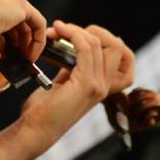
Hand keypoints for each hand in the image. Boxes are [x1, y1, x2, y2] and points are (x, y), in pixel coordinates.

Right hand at [0, 0, 45, 60]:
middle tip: (15, 54)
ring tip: (23, 58)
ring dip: (26, 41)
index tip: (1, 44)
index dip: (1, 29)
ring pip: (25, 20)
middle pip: (11, 15)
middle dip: (15, 37)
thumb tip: (1, 47)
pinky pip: (37, 23)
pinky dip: (37, 40)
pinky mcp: (22, 6)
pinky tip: (31, 55)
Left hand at [16, 21, 129, 154]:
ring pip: (99, 43)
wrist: (35, 130)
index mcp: (104, 85)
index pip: (124, 55)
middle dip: (93, 30)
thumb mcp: (64, 83)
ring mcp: (99, 85)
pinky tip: (57, 32)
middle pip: (116, 45)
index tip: (80, 35)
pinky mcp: (86, 84)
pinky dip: (72, 34)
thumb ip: (74, 67)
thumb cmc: (44, 109)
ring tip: (55, 29)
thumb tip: (72, 45)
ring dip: (75, 30)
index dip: (105, 38)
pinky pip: (85, 49)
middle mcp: (106, 86)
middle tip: (67, 31)